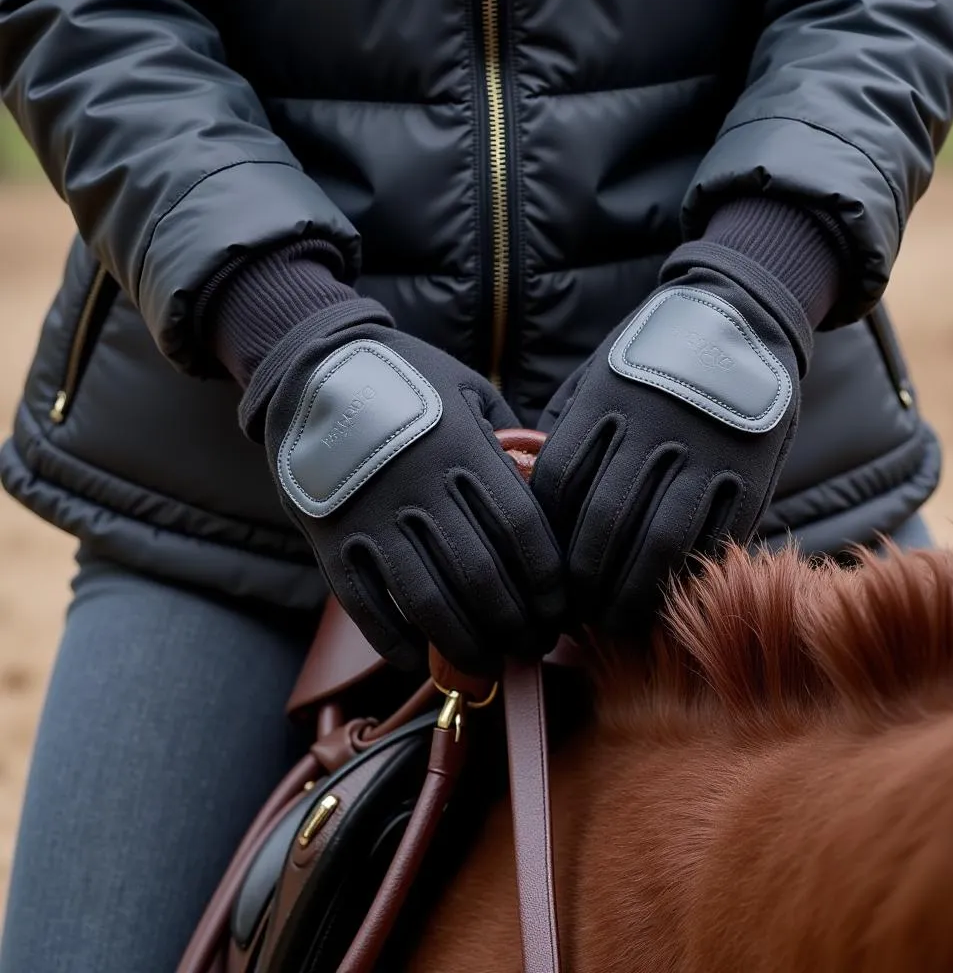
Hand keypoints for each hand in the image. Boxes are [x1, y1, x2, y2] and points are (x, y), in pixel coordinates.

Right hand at [245, 307, 565, 671]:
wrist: (310, 370)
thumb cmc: (405, 381)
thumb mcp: (469, 389)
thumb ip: (509, 439)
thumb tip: (549, 489)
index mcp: (464, 449)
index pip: (523, 531)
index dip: (549, 581)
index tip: (561, 609)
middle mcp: (422, 488)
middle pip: (484, 577)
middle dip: (517, 624)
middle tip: (532, 645)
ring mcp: (373, 517)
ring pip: (429, 602)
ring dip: (465, 645)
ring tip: (488, 665)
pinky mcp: (332, 540)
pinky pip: (366, 607)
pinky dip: (395, 642)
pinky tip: (420, 660)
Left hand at [531, 245, 810, 635]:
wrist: (741, 316)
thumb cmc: (655, 358)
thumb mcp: (600, 376)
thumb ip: (570, 431)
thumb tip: (536, 497)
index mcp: (604, 403)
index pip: (559, 486)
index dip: (547, 539)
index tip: (543, 573)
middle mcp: (650, 431)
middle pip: (602, 524)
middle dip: (582, 581)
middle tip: (573, 614)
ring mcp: (703, 453)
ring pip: (656, 542)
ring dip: (630, 593)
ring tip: (614, 619)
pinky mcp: (748, 473)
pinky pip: (711, 537)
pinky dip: (684, 575)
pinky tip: (664, 597)